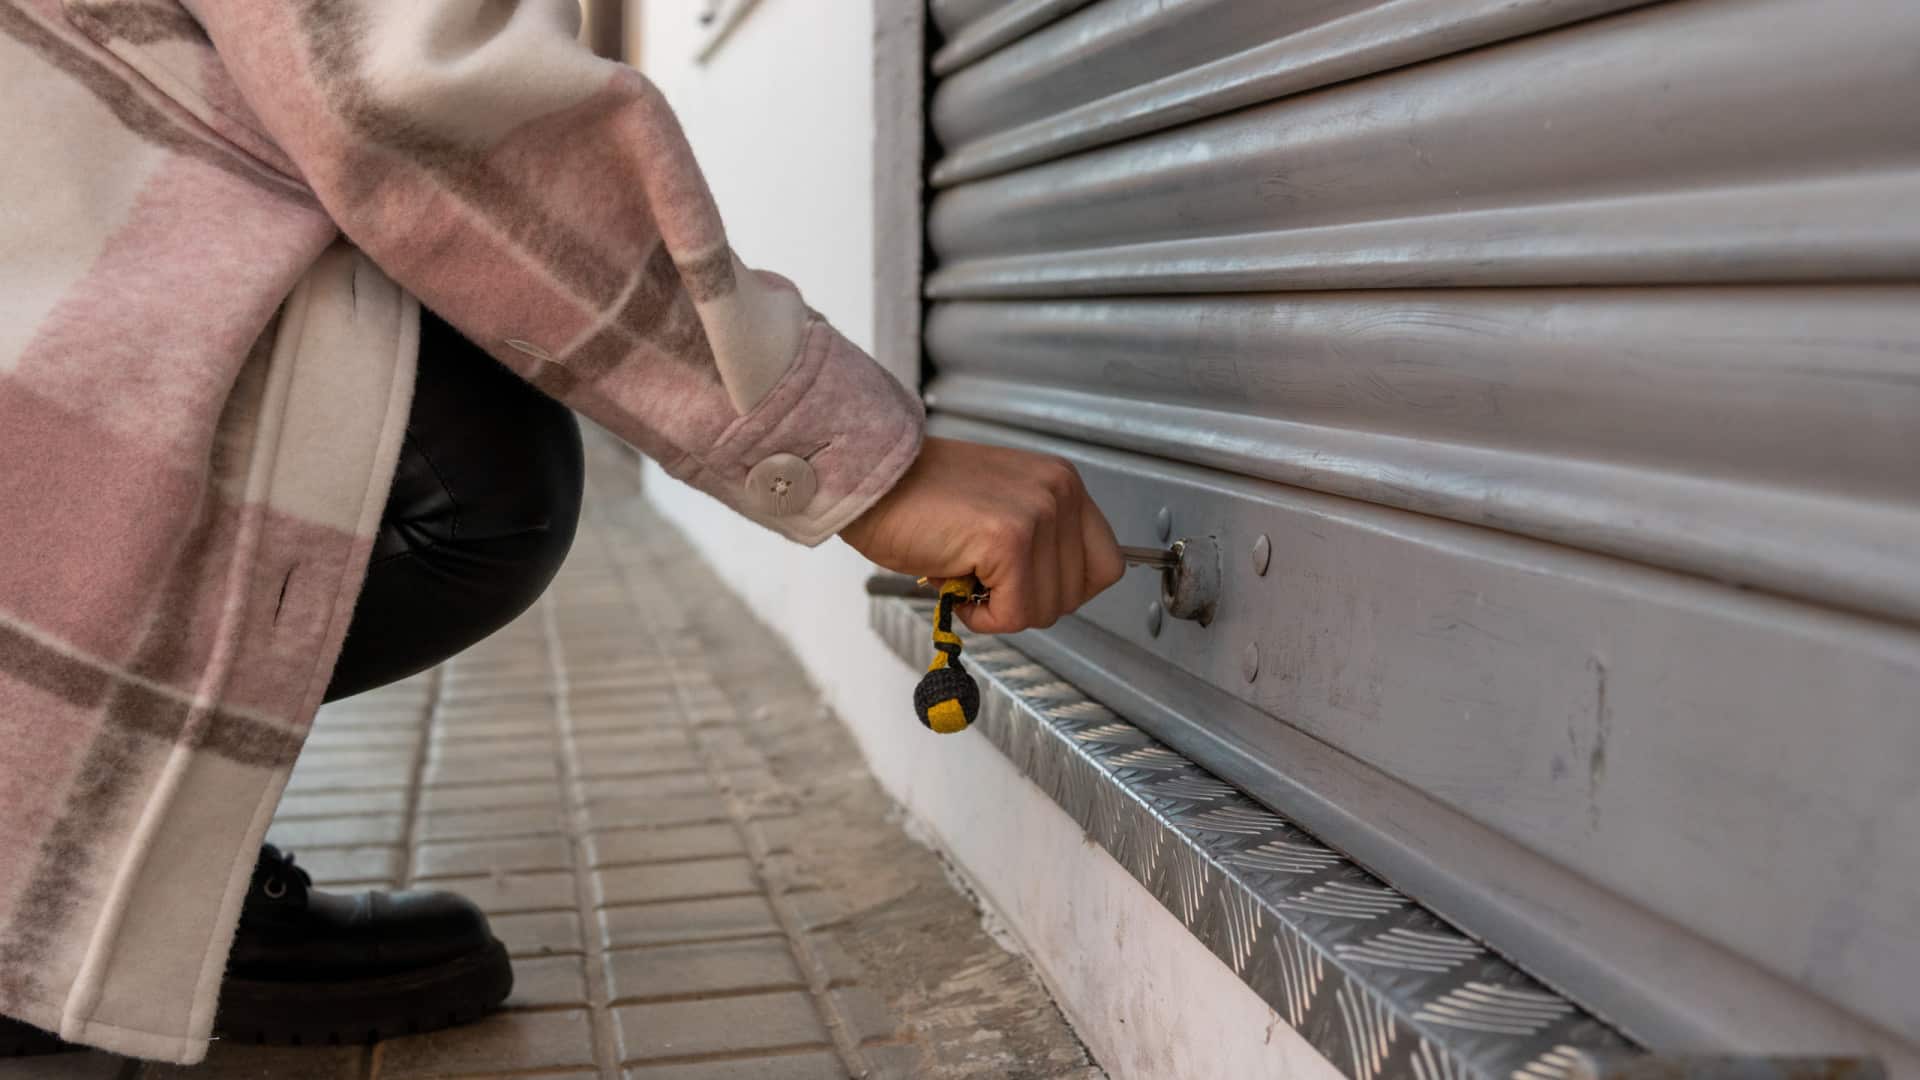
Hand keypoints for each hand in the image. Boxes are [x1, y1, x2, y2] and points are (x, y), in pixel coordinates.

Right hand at [840, 436, 1125, 632]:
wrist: (870, 481)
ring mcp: (1038, 514)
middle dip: (1025, 601)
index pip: (1106, 564)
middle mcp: (1059, 492)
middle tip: (981, 578)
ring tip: (963, 572)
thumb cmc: (917, 498)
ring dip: (1000, 607)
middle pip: (1076, 594)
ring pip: (1046, 609)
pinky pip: (1015, 613)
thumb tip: (1054, 590)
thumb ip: (1039, 539)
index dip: (1063, 589)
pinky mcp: (1009, 539)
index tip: (1024, 586)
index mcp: (1061, 482)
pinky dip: (982, 615)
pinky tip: (954, 582)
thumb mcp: (1000, 508)